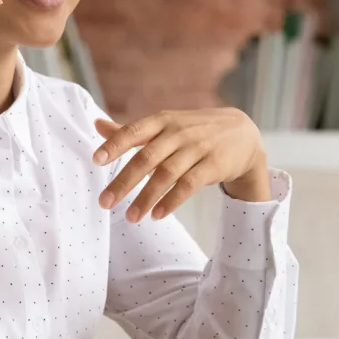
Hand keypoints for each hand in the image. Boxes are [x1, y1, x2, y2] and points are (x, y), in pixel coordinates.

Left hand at [93, 107, 270, 222]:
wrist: (242, 133)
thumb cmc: (194, 130)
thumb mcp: (164, 125)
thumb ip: (131, 131)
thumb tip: (96, 125)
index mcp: (162, 121)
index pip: (134, 131)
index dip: (115, 145)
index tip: (96, 160)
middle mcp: (178, 133)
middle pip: (147, 158)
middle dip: (124, 181)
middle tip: (104, 202)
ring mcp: (197, 148)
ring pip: (167, 175)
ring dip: (146, 198)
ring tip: (130, 218)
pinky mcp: (213, 165)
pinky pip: (189, 185)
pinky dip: (172, 201)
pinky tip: (157, 215)